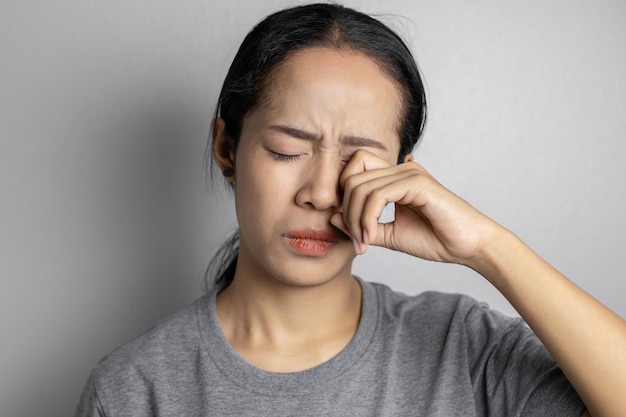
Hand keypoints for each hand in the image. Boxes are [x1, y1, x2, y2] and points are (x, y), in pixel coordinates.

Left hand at [330, 150, 498, 265]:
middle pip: (351, 177)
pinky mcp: (417, 183)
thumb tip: (332, 218)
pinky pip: (377, 195)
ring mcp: (409, 173)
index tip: (352, 229)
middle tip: (358, 240)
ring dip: (356, 220)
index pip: (353, 169)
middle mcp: (400, 169)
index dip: (344, 197)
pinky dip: (367, 218)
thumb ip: (362, 226)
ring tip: (364, 242)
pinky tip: (371, 237)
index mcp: (394, 177)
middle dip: (347, 212)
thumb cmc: (435, 240)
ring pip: (360, 187)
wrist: (467, 247)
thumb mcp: (389, 235)